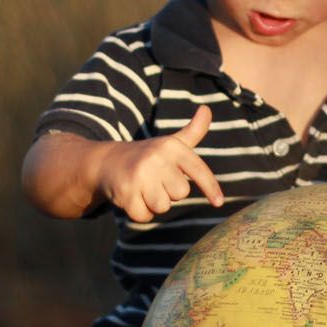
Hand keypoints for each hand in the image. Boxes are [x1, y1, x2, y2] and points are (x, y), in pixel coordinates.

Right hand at [98, 106, 223, 221]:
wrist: (107, 162)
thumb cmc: (148, 156)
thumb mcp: (171, 143)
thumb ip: (193, 130)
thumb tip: (207, 109)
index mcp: (171, 146)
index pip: (198, 169)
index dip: (210, 187)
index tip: (219, 202)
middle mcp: (156, 158)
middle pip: (181, 193)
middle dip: (169, 193)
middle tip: (155, 181)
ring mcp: (140, 175)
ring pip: (163, 206)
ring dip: (154, 203)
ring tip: (143, 188)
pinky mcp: (126, 192)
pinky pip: (145, 216)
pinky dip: (140, 212)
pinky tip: (132, 197)